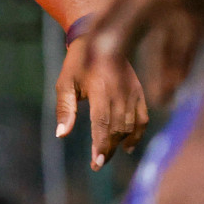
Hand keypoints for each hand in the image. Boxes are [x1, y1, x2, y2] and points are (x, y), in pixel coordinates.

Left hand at [55, 35, 149, 168]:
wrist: (101, 39)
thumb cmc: (77, 63)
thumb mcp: (65, 83)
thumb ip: (64, 109)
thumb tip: (61, 135)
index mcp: (101, 89)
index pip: (103, 123)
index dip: (101, 144)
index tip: (96, 163)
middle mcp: (120, 92)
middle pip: (117, 128)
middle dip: (107, 149)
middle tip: (97, 164)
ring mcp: (133, 93)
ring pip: (130, 126)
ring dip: (119, 144)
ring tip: (105, 156)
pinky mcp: (139, 93)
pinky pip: (142, 119)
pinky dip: (137, 134)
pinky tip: (127, 148)